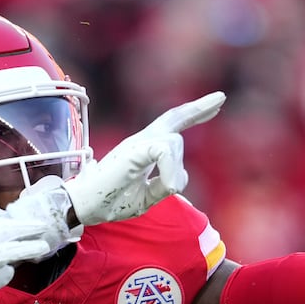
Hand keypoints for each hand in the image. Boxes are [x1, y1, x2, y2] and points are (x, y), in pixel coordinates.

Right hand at [0, 210, 54, 303]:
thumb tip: (4, 271)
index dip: (0, 222)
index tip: (11, 220)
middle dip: (16, 223)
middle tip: (33, 223)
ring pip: (8, 234)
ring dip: (27, 231)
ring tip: (42, 230)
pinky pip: (12, 251)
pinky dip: (27, 248)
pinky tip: (41, 248)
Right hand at [66, 91, 225, 225]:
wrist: (82, 206)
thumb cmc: (109, 201)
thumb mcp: (145, 197)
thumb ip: (163, 184)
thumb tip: (178, 178)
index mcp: (143, 150)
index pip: (172, 127)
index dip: (193, 115)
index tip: (215, 106)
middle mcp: (141, 141)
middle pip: (174, 118)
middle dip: (198, 108)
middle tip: (221, 97)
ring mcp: (136, 143)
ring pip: (175, 144)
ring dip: (175, 169)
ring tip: (163, 187)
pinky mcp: (133, 149)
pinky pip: (164, 151)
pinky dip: (169, 171)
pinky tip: (166, 185)